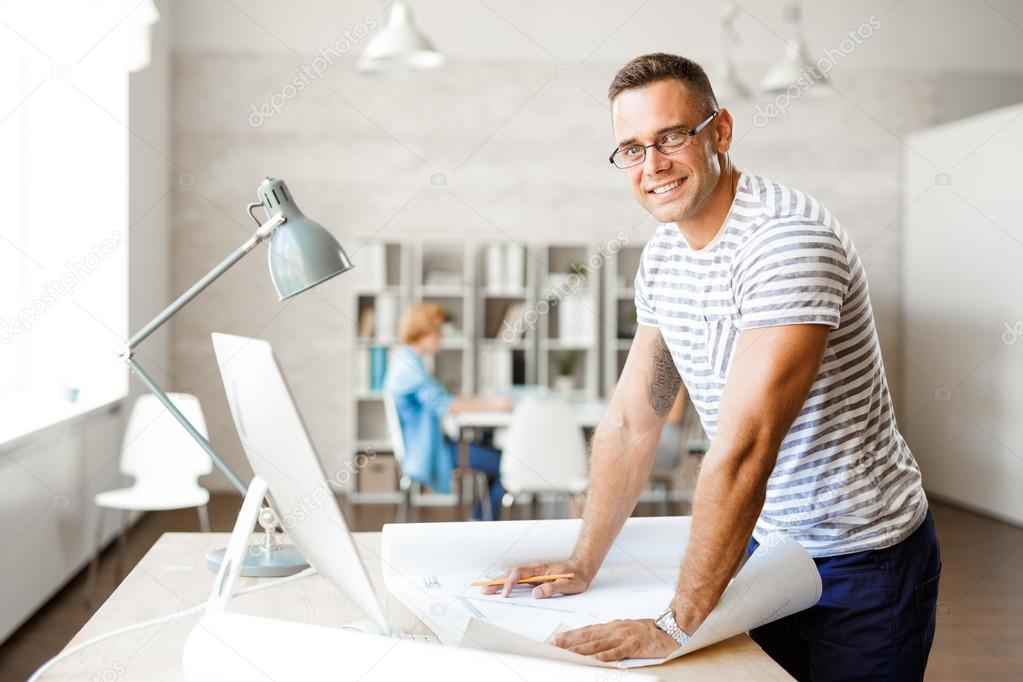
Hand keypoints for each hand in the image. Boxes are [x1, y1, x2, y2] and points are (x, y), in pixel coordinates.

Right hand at [480, 559, 591, 597]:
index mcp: (540, 569)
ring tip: (486, 589)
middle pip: (511, 574)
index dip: (510, 583)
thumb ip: (552, 588)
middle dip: (497, 582)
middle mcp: (534, 569)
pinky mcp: (534, 578)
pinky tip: (499, 587)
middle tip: (484, 590)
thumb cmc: (576, 577)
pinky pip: (517, 580)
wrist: (582, 569)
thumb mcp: (568, 585)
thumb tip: (535, 594)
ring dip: (499, 582)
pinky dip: (506, 583)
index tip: (505, 594)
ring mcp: (533, 573)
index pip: (520, 574)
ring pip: (512, 576)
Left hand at [554, 619, 678, 661]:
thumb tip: (594, 641)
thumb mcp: (626, 630)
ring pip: (596, 645)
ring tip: (566, 654)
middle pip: (588, 637)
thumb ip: (610, 635)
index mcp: (612, 626)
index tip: (557, 639)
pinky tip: (592, 661)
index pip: (587, 631)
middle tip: (555, 646)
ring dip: (580, 650)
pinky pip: (614, 653)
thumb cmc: (648, 631)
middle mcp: (614, 629)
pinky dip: (602, 657)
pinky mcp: (631, 646)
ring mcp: (622, 637)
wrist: (669, 629)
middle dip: (569, 642)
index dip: (571, 635)